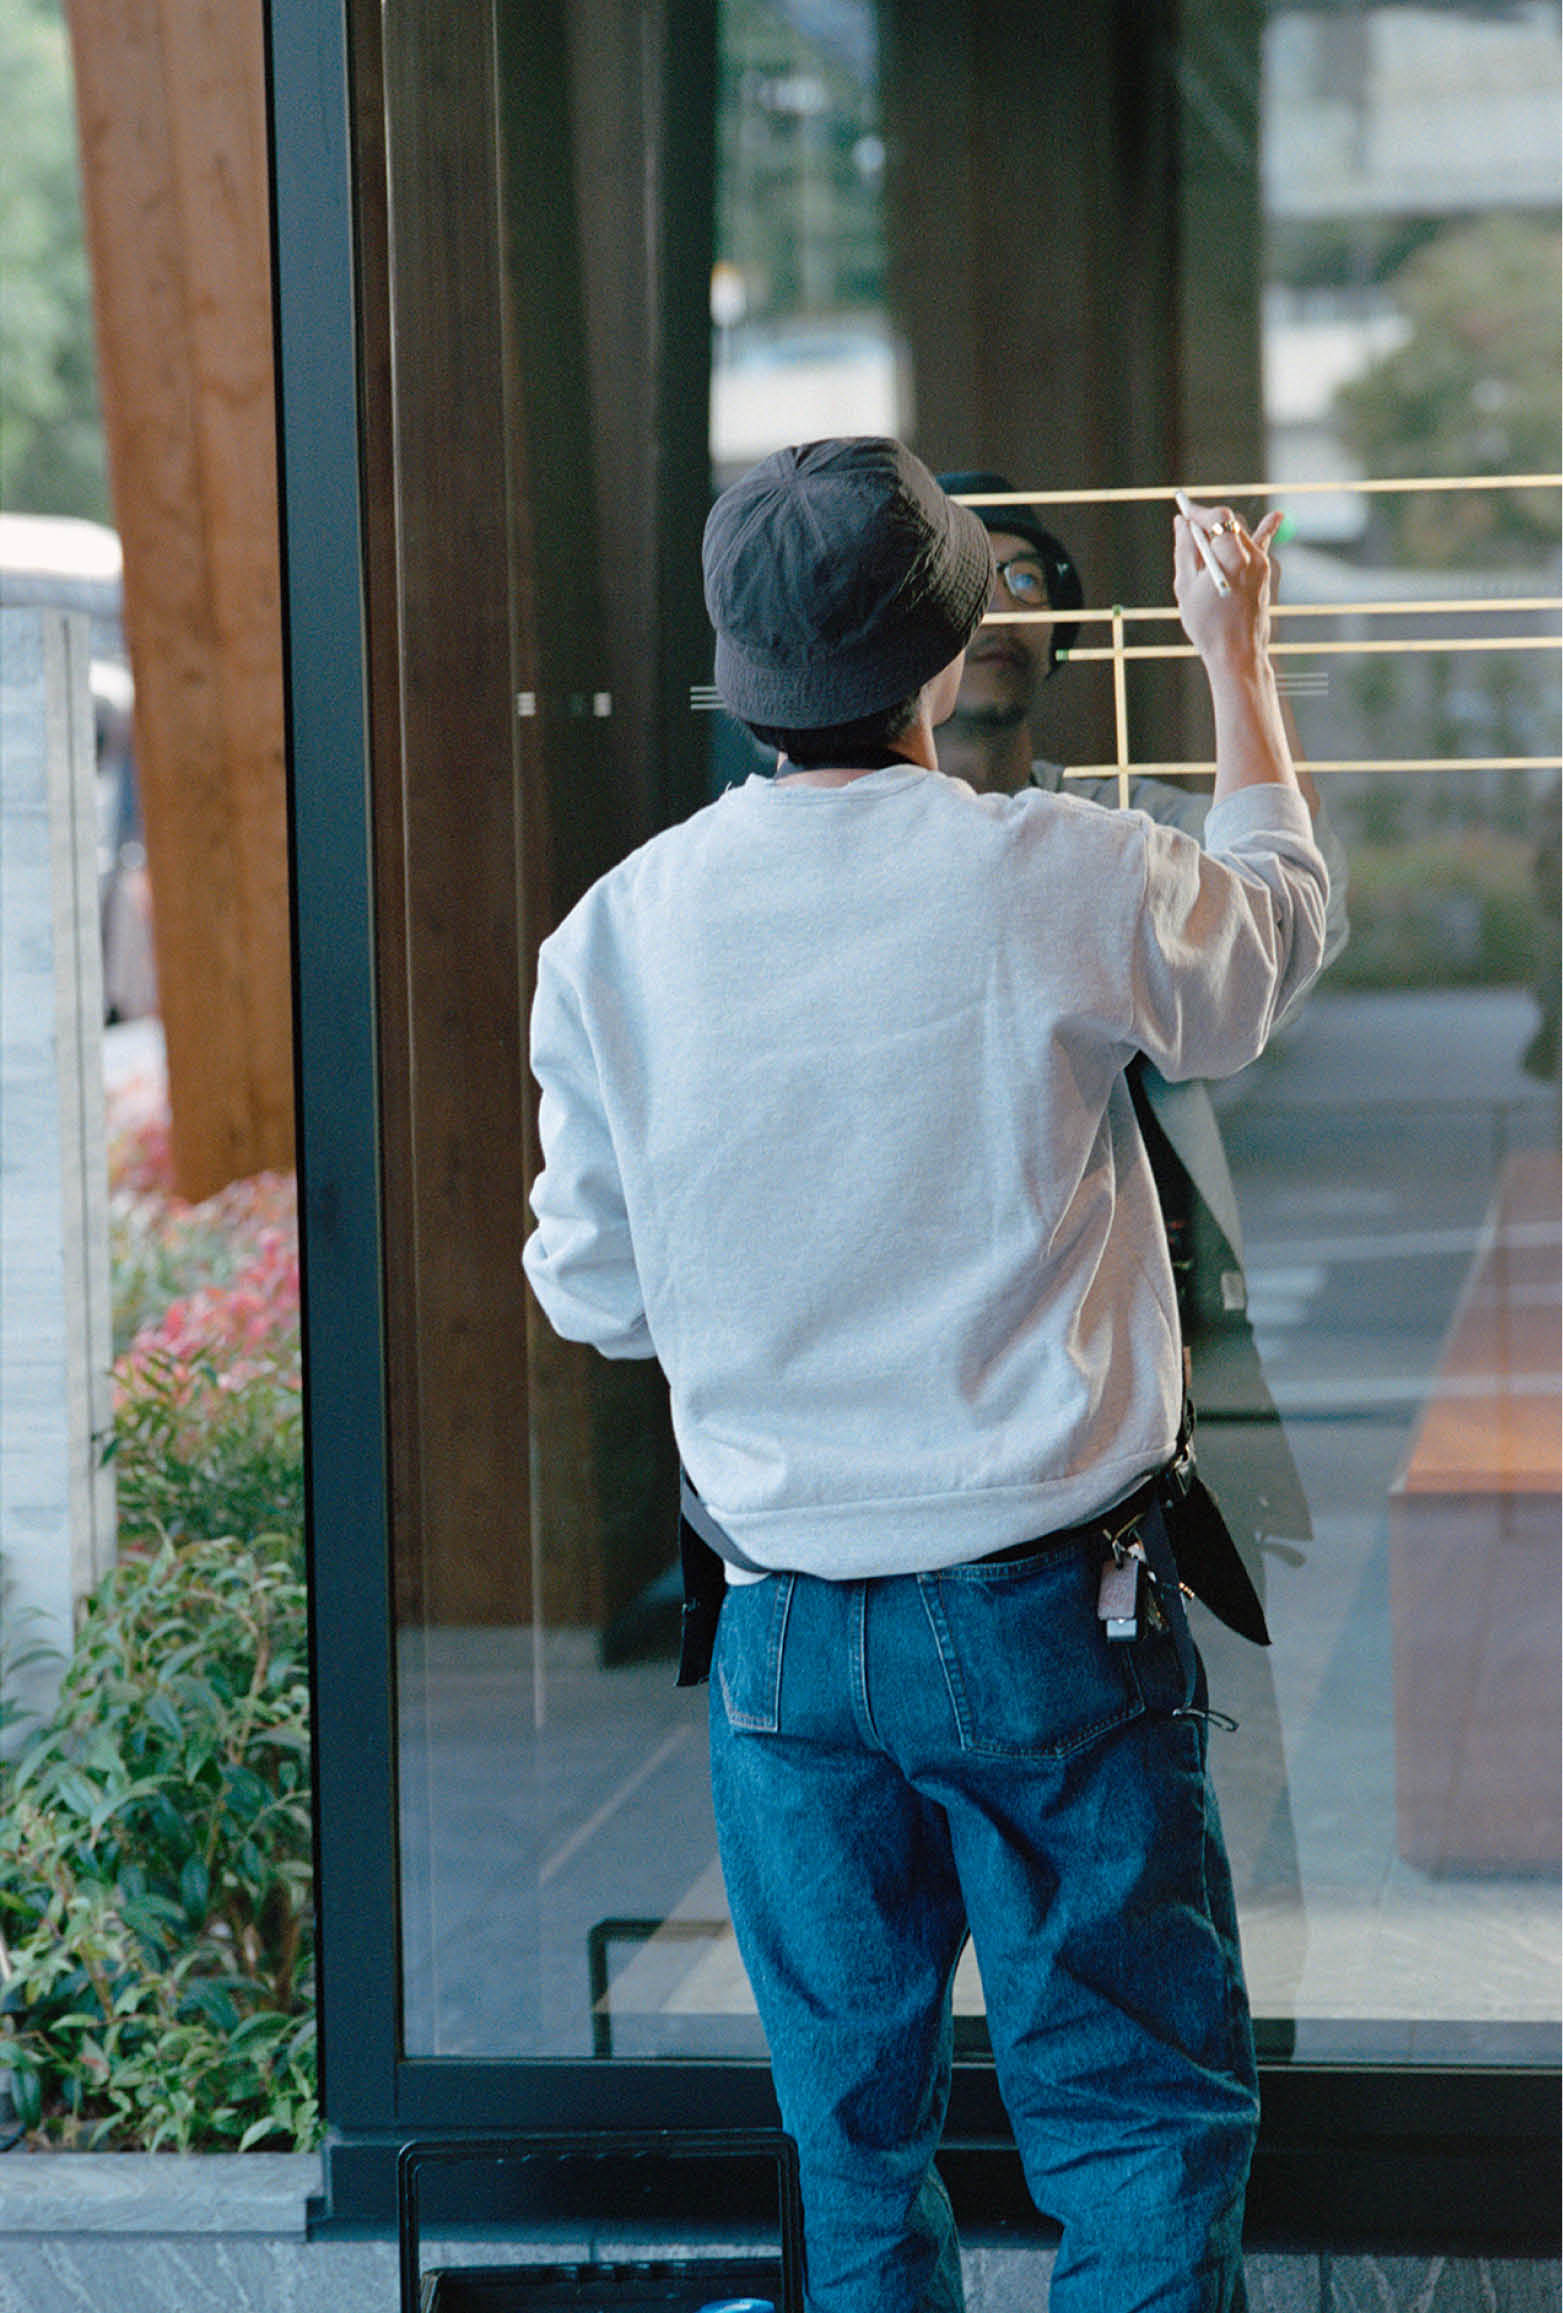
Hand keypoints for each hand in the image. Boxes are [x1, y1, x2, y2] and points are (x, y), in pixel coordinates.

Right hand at [1173, 500, 1284, 670]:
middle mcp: (1251, 555)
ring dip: (1221, 533)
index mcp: (1232, 557)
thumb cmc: (1207, 625)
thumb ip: (1184, 549)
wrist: (1237, 654)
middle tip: (1188, 527)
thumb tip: (1182, 522)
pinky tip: (1276, 516)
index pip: (1219, 518)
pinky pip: (1263, 544)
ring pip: (1239, 534)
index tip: (1183, 509)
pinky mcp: (1265, 573)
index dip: (1199, 511)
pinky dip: (1267, 529)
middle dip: (1207, 522)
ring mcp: (1262, 563)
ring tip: (1204, 541)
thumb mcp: (1186, 586)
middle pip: (1229, 525)